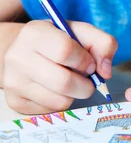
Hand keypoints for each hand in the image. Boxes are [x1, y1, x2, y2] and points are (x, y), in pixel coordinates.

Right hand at [3, 20, 117, 113]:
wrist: (24, 52)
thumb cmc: (57, 40)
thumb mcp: (80, 31)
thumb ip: (102, 43)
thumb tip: (106, 72)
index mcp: (34, 33)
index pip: (65, 51)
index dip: (85, 61)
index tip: (91, 64)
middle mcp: (18, 57)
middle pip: (63, 82)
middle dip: (85, 85)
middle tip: (88, 80)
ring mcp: (13, 81)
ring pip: (59, 100)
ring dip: (74, 94)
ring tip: (71, 82)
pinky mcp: (15, 101)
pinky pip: (50, 110)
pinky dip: (61, 102)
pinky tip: (56, 89)